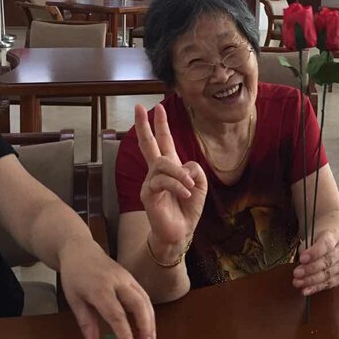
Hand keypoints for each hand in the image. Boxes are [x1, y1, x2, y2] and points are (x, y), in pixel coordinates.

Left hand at [59, 242, 155, 338]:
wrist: (80, 250)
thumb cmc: (74, 276)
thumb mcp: (74, 300)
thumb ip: (85, 323)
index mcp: (100, 289)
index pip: (116, 315)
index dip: (125, 335)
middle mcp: (118, 282)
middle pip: (138, 304)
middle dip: (146, 326)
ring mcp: (127, 278)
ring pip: (145, 299)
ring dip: (150, 320)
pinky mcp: (131, 277)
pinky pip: (144, 295)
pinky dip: (148, 311)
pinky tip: (148, 324)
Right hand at [135, 103, 206, 246]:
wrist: (181, 231)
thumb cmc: (188, 208)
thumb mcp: (199, 184)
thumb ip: (194, 169)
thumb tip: (183, 165)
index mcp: (171, 166)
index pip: (164, 141)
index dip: (161, 124)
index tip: (158, 107)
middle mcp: (157, 172)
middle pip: (148, 144)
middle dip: (144, 125)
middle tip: (138, 107)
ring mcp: (150, 182)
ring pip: (163, 163)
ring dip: (179, 173)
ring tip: (189, 187)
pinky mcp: (148, 193)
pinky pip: (162, 181)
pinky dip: (177, 185)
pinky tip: (185, 194)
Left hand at [292, 230, 338, 295]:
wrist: (336, 238)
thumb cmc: (320, 237)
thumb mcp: (312, 235)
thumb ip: (306, 246)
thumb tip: (301, 262)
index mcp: (334, 237)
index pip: (326, 245)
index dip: (314, 253)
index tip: (302, 259)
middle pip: (327, 262)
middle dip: (310, 269)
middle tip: (296, 273)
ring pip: (329, 274)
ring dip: (312, 281)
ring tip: (298, 283)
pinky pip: (330, 283)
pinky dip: (317, 288)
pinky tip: (306, 290)